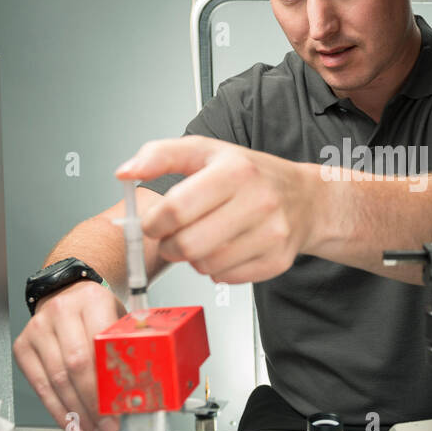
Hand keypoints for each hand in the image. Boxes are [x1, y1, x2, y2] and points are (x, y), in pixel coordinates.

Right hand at [13, 280, 125, 430]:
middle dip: (93, 405)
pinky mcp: (22, 346)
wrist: (68, 293)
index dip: (108, 385)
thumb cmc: (97, 310)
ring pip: (56, 380)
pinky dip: (57, 409)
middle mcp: (60, 312)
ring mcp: (37, 329)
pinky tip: (71, 423)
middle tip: (108, 428)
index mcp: (91, 301)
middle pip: (75, 367)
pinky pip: (40, 385)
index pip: (98, 349)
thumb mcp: (119, 318)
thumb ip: (128, 347)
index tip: (120, 409)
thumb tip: (141, 391)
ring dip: (76, 413)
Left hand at [115, 136, 316, 283]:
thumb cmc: (252, 175)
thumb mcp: (206, 152)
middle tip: (173, 237)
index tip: (154, 223)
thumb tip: (125, 171)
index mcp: (235, 170)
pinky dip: (217, 269)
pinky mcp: (276, 260)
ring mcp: (271, 234)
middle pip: (188, 244)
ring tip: (202, 240)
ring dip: (193, 258)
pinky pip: (227, 278)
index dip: (154, 223)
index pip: (176, 208)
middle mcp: (259, 201)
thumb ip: (161, 155)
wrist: (306, 199)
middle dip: (170, 246)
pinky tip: (224, 249)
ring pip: (206, 266)